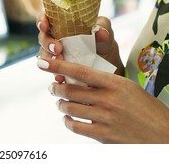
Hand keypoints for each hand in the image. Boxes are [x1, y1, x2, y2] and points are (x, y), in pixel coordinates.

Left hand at [36, 57, 168, 142]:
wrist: (164, 137)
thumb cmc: (146, 110)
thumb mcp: (128, 89)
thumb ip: (105, 83)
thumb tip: (79, 78)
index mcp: (115, 83)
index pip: (79, 71)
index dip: (57, 65)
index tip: (41, 61)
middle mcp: (108, 99)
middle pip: (69, 90)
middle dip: (55, 87)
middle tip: (52, 87)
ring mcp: (105, 118)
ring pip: (69, 108)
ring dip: (60, 105)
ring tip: (60, 103)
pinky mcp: (104, 136)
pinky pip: (75, 126)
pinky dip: (67, 121)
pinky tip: (68, 119)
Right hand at [37, 14, 123, 75]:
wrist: (107, 61)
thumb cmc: (102, 39)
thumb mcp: (104, 30)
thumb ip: (102, 28)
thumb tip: (100, 32)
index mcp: (61, 23)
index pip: (46, 18)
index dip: (42, 21)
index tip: (44, 26)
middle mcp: (54, 37)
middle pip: (43, 38)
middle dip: (47, 43)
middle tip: (57, 49)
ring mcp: (54, 53)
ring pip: (44, 54)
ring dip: (49, 59)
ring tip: (60, 62)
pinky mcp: (58, 68)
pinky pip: (53, 71)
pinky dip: (56, 74)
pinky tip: (61, 77)